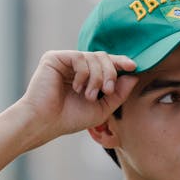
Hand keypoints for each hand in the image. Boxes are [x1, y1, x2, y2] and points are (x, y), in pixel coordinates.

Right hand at [21, 50, 137, 140]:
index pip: (106, 63)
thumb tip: (134, 76)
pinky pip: (79, 57)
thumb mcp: (101, 109)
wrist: (45, 123)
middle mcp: (75, 66)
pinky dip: (83, 74)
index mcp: (86, 76)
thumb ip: (118, 94)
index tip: (134, 67)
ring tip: (89, 95)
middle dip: (110, 73)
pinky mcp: (54, 58)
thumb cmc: (69, 119)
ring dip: (97, 77)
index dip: (120, 62)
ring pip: (93, 57)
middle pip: (103, 57)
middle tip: (107, 90)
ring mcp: (65, 61)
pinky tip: (76, 87)